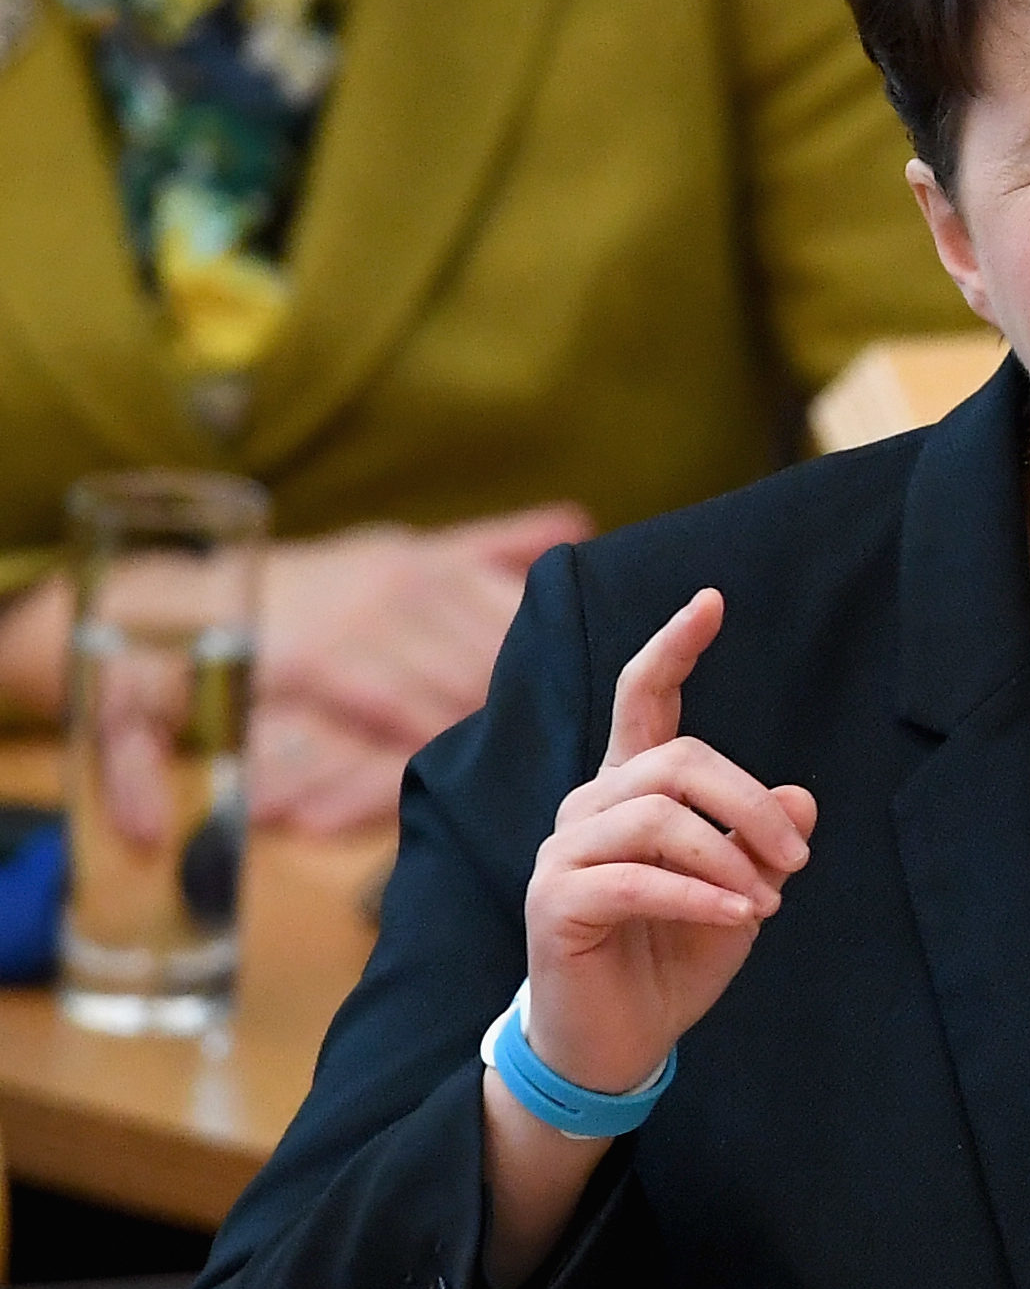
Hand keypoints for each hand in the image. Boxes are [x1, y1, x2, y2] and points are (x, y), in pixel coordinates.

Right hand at [249, 504, 593, 828]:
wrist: (192, 610)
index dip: (552, 656)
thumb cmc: (317, 586)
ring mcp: (366, 621)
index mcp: (431, 562)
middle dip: (529, 701)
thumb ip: (492, 545)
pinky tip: (454, 764)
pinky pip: (399, 711)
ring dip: (486, 728)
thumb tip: (579, 524)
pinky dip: (430, 741)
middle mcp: (408, 584)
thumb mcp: (403, 552)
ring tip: (520, 761)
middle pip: (495, 655)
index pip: (516, 610)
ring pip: (456, 687)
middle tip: (559, 739)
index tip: (576, 689)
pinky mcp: (325, 663)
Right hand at [517, 590, 815, 1095]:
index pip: (643, 700)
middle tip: (800, 858)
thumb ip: (765, 842)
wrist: (620, 1044)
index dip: (674, 649)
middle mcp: (590, 806)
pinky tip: (743, 918)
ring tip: (766, 902)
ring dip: (729, 858)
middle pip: (677, 759)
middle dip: (749, 802)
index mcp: (632, 791)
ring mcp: (563, 852)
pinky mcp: (553, 901)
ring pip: (657, 816)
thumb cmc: (676, 958)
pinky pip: (637, 880)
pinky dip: (702, 897)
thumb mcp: (743, 892)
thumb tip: (799, 795)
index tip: (711, 601)